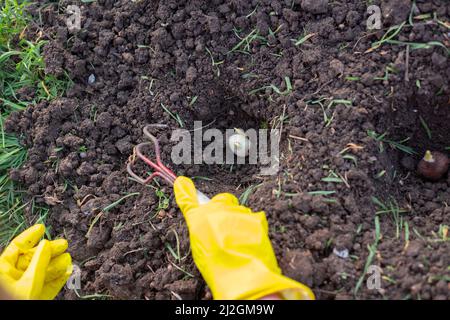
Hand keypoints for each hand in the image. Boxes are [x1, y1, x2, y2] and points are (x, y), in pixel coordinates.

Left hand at [0, 224, 71, 299]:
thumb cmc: (13, 302)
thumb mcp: (27, 281)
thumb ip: (38, 262)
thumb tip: (46, 245)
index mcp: (4, 270)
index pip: (17, 247)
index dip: (30, 236)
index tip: (42, 228)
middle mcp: (14, 278)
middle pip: (33, 259)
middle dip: (49, 251)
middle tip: (63, 244)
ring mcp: (26, 288)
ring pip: (43, 272)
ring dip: (57, 265)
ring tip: (68, 259)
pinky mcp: (36, 298)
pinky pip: (48, 286)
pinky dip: (58, 279)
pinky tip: (67, 272)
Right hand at [174, 177, 314, 299]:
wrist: (240, 272)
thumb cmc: (216, 266)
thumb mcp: (200, 250)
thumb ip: (202, 232)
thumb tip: (206, 227)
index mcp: (199, 219)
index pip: (189, 202)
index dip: (185, 192)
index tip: (182, 182)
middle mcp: (217, 210)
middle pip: (221, 200)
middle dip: (223, 208)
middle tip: (225, 226)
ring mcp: (237, 211)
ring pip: (238, 209)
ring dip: (238, 220)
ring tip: (239, 241)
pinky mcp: (255, 217)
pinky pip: (253, 218)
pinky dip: (252, 227)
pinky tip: (251, 242)